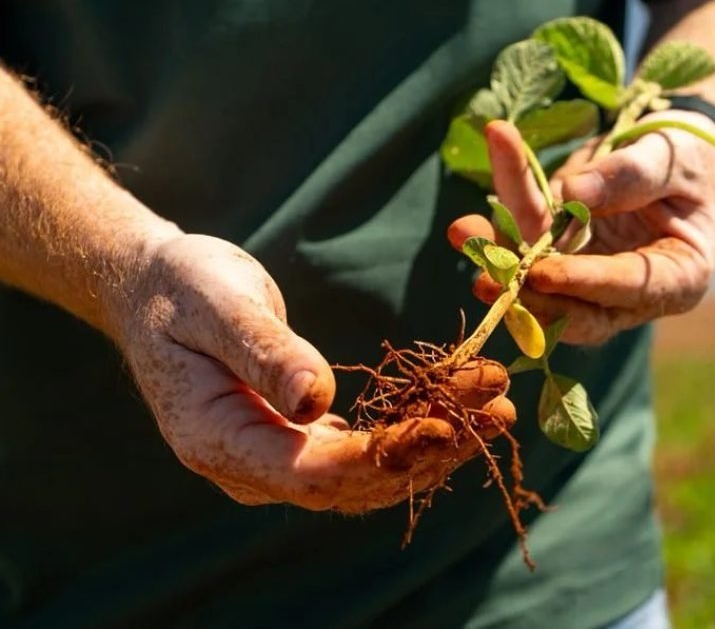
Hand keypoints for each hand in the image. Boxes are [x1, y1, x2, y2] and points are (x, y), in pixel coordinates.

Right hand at [112, 234, 513, 511]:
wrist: (160, 288)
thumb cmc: (182, 289)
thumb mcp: (217, 306)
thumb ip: (264, 353)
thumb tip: (316, 401)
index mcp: (216, 439)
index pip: (309, 471)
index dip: (380, 456)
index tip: (443, 428)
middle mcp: (248, 466)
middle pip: (352, 482)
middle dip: (431, 450)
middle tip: (498, 413)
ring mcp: (275, 457)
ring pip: (367, 472)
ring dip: (437, 443)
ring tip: (498, 407)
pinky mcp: (298, 437)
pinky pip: (363, 447)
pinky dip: (414, 428)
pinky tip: (460, 407)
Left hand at [451, 116, 714, 344]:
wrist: (677, 149)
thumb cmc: (690, 155)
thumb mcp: (671, 158)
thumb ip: (629, 175)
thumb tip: (571, 193)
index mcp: (679, 277)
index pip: (629, 287)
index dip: (583, 282)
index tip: (542, 272)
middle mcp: (632, 291)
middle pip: (575, 301)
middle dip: (526, 290)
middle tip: (485, 275)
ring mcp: (592, 277)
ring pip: (540, 278)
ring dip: (498, 259)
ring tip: (463, 231)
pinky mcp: (563, 255)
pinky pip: (526, 244)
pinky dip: (497, 230)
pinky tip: (467, 223)